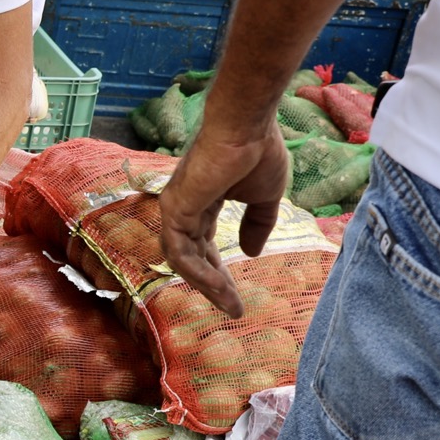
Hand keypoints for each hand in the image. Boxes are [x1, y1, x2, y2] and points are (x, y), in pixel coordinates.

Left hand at [158, 120, 291, 318]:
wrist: (249, 130)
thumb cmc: (258, 153)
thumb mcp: (265, 198)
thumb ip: (257, 225)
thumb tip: (250, 254)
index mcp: (202, 204)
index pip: (204, 246)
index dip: (219, 272)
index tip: (236, 297)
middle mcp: (184, 208)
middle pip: (192, 258)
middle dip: (214, 285)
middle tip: (233, 309)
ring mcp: (175, 209)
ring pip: (184, 261)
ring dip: (208, 286)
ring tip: (231, 306)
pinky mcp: (174, 210)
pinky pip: (181, 253)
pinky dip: (201, 273)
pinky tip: (221, 288)